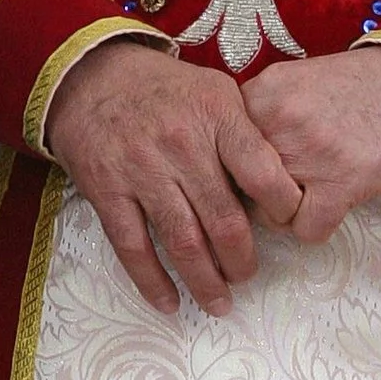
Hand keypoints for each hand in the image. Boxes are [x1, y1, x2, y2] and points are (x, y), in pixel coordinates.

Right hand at [48, 39, 302, 318]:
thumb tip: (281, 186)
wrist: (92, 76)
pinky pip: (133, 247)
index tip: (288, 226)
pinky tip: (170, 302)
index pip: (262, 175)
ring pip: (182, 241)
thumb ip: (248, 133)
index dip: (282, 209)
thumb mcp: (217, 91)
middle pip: (224, 220)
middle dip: (242, 260)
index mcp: (218, 118)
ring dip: (205, 281)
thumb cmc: (166, 89)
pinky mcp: (108, 192)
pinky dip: (152, 281)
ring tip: (219, 302)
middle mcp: (182, 146)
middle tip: (247, 276)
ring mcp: (142, 171)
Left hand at [240, 44, 380, 242]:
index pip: (220, 150)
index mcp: (262, 95)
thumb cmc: (363, 88)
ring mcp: (307, 154)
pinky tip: (335, 206)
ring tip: (315, 194)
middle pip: (239, 185)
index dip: (236, 169)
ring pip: (269, 212)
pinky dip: (318, 227)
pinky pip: (305, 229)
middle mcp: (276, 123)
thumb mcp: (298, 83)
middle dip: (259, 196)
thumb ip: (263, 114)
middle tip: (289, 188)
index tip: (255, 174)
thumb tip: (233, 160)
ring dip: (289, 213)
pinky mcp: (340, 184)